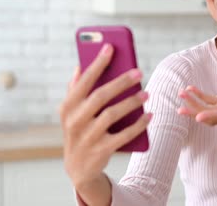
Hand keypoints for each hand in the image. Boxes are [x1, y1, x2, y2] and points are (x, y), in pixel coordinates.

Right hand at [59, 44, 151, 196]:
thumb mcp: (71, 112)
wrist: (78, 168)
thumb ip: (75, 89)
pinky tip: (149, 115)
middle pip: (100, 96)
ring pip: (111, 115)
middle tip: (139, 72)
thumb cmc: (79, 131)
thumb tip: (79, 65)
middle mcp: (75, 121)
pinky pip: (123, 136)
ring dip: (131, 103)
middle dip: (120, 82)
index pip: (84, 81)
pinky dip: (138, 125)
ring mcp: (87, 137)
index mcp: (68, 107)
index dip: (97, 63)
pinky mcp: (101, 151)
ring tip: (146, 94)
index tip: (111, 47)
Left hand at [177, 79, 216, 124]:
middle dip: (194, 113)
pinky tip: (190, 89)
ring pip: (205, 109)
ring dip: (193, 104)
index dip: (210, 116)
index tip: (197, 117)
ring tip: (181, 94)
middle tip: (180, 109)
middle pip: (209, 116)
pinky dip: (198, 96)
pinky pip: (208, 100)